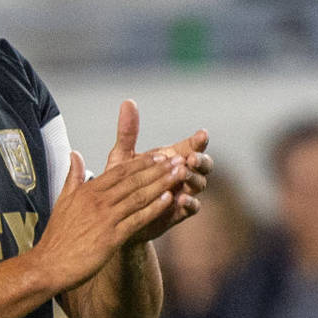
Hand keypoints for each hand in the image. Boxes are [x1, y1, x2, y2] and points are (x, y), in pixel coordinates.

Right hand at [34, 146, 180, 293]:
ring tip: (179, 175)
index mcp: (88, 191)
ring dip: (161, 184)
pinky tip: (169, 200)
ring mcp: (105, 219)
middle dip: (158, 169)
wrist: (49, 265)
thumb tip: (75, 154)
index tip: (160, 155)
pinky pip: (137, 219)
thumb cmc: (57, 237)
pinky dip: (154, 209)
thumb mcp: (63, 201)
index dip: (143, 162)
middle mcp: (97, 201)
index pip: (120, 171)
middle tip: (179, 160)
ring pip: (138, 196)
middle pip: (133, 180)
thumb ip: (73, 177)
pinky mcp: (111, 238)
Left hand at [102, 101, 211, 246]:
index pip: (192, 146)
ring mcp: (182, 193)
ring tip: (184, 173)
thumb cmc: (120, 183)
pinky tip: (182, 198)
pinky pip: (191, 208)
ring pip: (199, 184)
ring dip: (194, 178)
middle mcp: (181, 175)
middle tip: (191, 157)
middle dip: (201, 159)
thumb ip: (127, 132)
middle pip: (203, 165)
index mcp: (172, 158)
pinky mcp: (177, 213)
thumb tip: (128, 102)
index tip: (202, 134)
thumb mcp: (122, 157)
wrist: (114, 215)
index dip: (199, 141)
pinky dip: (189, 203)